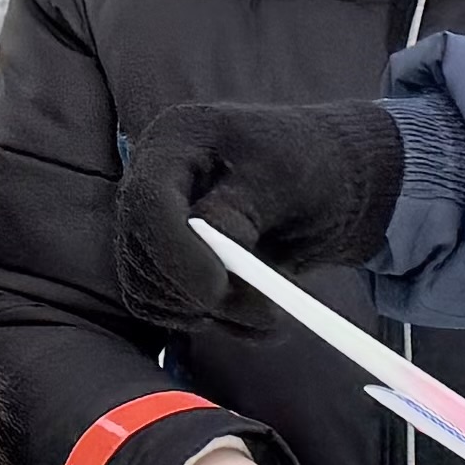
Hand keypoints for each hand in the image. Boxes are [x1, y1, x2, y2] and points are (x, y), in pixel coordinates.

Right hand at [117, 95, 416, 328]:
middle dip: (199, 294)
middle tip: (265, 311)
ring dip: (206, 313)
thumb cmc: (308, 166)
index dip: (175, 251)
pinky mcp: (160, 265)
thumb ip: (242, 206)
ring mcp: (150, 227)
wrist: (322, 186)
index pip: (148, 201)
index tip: (218, 291)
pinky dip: (206, 322)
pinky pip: (161, 310)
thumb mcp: (286, 176)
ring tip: (266, 308)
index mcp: (174, 143)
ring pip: (147, 290)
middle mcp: (149, 184)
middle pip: (141, 255)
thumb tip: (214, 237)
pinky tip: (246, 312)